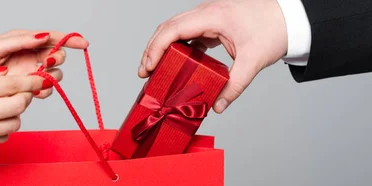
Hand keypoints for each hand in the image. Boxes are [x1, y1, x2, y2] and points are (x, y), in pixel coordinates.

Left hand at [0, 30, 88, 97]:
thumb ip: (21, 41)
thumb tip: (44, 35)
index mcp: (24, 42)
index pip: (53, 38)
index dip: (70, 40)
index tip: (83, 43)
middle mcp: (30, 57)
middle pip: (57, 56)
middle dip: (56, 59)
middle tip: (45, 63)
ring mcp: (29, 74)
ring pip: (53, 74)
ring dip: (51, 76)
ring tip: (37, 78)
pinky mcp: (27, 90)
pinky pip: (44, 90)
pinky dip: (44, 90)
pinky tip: (35, 91)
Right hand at [0, 67, 60, 168]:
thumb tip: (4, 74)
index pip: (7, 84)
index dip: (29, 81)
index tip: (39, 78)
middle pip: (15, 105)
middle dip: (26, 97)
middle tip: (24, 92)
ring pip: (11, 124)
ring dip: (15, 114)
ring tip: (5, 107)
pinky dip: (3, 129)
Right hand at [138, 0, 287, 112]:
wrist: (290, 16)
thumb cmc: (274, 29)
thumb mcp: (253, 61)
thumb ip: (234, 86)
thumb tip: (217, 106)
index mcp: (212, 16)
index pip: (173, 30)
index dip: (155, 48)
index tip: (149, 68)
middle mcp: (206, 12)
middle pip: (167, 27)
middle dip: (152, 49)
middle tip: (144, 73)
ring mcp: (208, 15)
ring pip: (174, 27)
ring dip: (162, 46)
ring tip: (153, 69)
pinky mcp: (212, 21)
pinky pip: (187, 31)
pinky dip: (177, 45)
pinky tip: (175, 62)